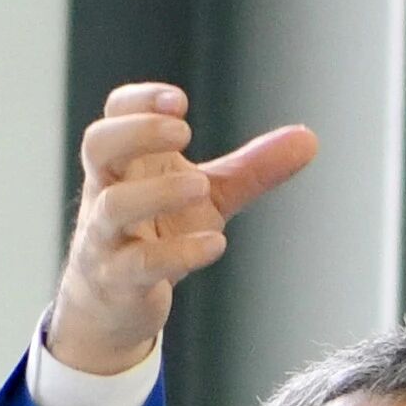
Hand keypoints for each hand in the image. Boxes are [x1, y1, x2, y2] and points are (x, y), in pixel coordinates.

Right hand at [47, 82, 317, 377]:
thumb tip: (308, 139)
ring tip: (200, 187)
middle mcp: (106, 192)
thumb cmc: (155, 234)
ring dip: (158, 193)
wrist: (115, 304)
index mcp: (126, 162)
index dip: (140, 102)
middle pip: (97, 145)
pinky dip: (179, 252)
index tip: (180, 101)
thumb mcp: (207, 197)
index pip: (115, 113)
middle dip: (137, 132)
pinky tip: (215, 244)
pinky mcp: (119, 280)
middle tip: (184, 133)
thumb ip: (251, 169)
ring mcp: (107, 237)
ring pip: (115, 206)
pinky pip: (140, 263)